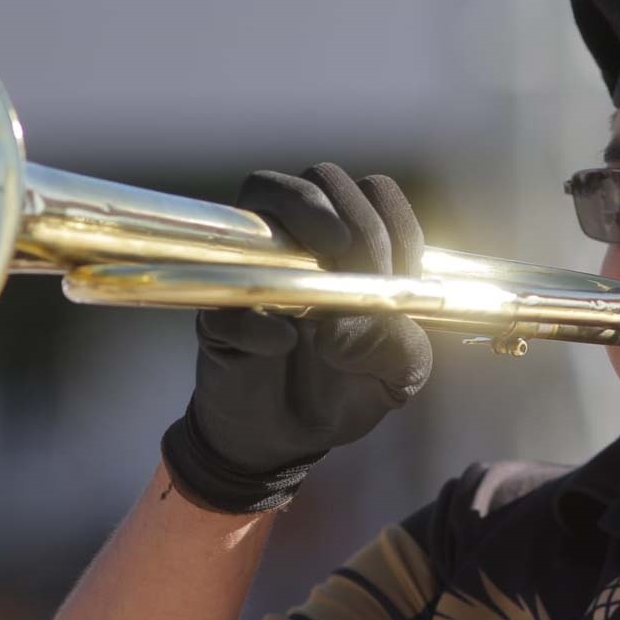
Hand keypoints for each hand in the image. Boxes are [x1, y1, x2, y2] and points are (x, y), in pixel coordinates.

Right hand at [161, 163, 432, 512]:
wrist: (285, 439)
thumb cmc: (342, 389)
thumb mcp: (398, 375)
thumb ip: (402, 346)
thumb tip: (350, 322)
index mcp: (351, 245)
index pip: (374, 194)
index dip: (393, 225)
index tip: (405, 276)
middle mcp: (301, 241)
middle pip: (321, 179)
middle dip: (357, 222)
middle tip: (368, 273)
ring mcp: (251, 267)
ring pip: (261, 196)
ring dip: (302, 222)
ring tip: (325, 280)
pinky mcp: (214, 316)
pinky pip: (225, 298)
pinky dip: (255, 319)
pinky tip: (282, 342)